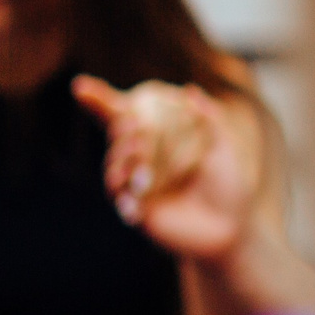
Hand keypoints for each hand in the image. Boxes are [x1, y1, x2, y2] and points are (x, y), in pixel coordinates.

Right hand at [72, 76, 258, 263]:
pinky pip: (119, 196)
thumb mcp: (224, 148)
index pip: (126, 121)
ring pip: (113, 167)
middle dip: (121, 131)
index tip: (81, 86)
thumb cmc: (229, 187)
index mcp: (157, 144)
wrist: (234, 227)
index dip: (102, 103)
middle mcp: (142, 164)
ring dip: (120, 155)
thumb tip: (190, 91)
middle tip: (133, 122)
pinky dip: (121, 187)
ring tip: (136, 147)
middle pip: (117, 141)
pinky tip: (134, 183)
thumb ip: (209, 120)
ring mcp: (137, 189)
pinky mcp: (137, 213)